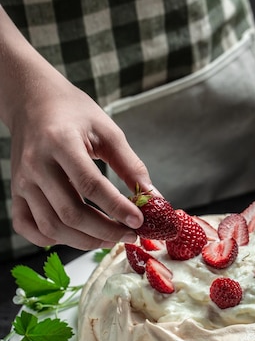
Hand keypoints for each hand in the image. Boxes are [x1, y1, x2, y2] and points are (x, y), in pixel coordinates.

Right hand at [0, 7, 156, 250]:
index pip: (90, 185)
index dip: (117, 208)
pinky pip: (27, 227)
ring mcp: (22, 181)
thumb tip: (152, 197)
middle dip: (105, 231)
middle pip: (71, 213)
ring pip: (52, 226)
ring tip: (109, 239)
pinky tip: (74, 236)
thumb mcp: (107, 130)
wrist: (33, 100)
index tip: (139, 221)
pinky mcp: (16, 192)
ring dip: (84, 241)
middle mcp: (36, 164)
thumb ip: (130, 165)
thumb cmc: (72, 112)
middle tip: (129, 235)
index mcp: (60, 142)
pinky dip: (50, 240)